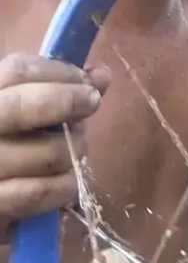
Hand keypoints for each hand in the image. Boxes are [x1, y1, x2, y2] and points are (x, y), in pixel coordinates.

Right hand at [0, 53, 109, 241]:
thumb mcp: (26, 113)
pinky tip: (68, 183)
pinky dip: (64, 186)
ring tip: (76, 150)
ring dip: (72, 150)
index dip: (59, 71)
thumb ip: (61, 89)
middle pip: (23, 105)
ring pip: (44, 153)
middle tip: (92, 102)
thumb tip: (102, 74)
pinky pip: (39, 193)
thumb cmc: (10, 148)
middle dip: (68, 101)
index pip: (17, 70)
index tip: (85, 80)